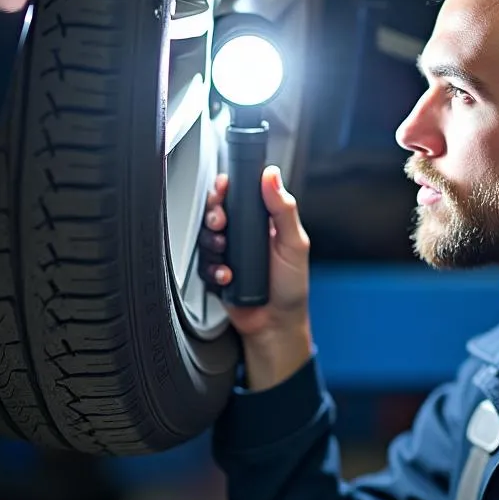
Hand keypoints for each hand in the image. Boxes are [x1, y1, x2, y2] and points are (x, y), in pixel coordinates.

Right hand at [199, 168, 313, 388]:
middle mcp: (245, 235)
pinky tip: (227, 276)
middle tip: (220, 220)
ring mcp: (229, 254)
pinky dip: (214, 269)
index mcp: (264, 222)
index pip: (241, 195)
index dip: (228, 188)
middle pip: (217, 210)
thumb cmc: (291, 286)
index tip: (224, 188)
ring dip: (212, 240)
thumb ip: (284, 209)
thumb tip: (272, 175)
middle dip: (214, 212)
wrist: (276, 325)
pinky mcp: (217, 273)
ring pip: (206, 235)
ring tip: (224, 250)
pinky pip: (204, 264)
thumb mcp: (294, 244)